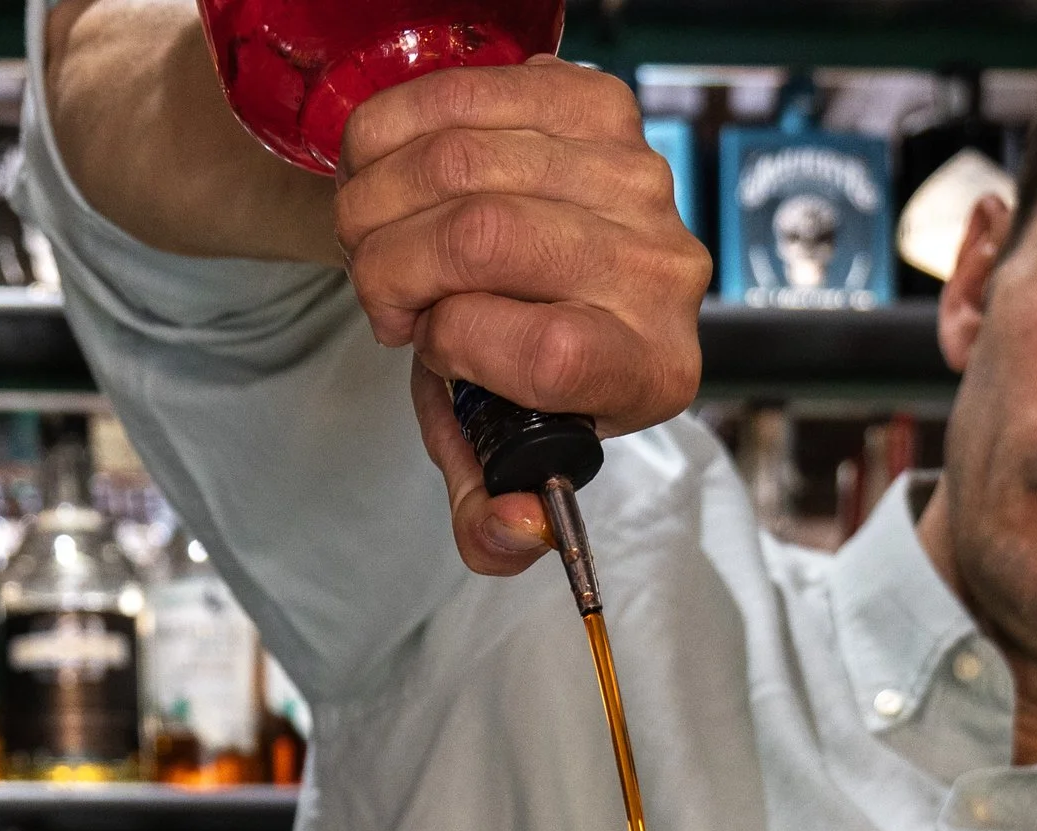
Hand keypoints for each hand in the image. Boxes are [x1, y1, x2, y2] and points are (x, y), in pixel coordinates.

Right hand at [337, 58, 710, 574]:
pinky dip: (392, 131)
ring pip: (463, 158)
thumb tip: (515, 530)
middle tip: (376, 288)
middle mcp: (663, 268)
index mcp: (650, 368)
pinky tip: (384, 170)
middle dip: (390, 263)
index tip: (428, 344)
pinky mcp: (600, 105)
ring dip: (377, 198)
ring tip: (373, 233)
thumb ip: (492, 513)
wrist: (549, 268)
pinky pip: (466, 93)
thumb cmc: (514, 364)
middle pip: (488, 236)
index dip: (458, 343)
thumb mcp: (495, 446)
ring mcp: (636, 175)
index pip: (553, 351)